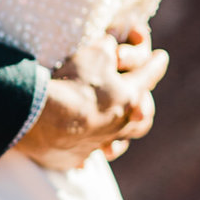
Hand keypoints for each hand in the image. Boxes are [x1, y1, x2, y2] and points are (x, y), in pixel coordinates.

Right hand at [19, 23, 165, 167]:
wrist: (38, 118)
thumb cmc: (70, 82)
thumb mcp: (93, 52)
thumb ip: (108, 46)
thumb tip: (113, 42)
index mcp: (130, 96)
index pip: (149, 75)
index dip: (156, 64)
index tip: (161, 57)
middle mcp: (120, 123)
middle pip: (143, 118)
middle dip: (144, 108)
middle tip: (143, 103)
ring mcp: (99, 142)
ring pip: (121, 142)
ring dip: (122, 134)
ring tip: (119, 130)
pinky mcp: (76, 156)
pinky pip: (87, 155)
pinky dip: (89, 150)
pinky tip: (87, 150)